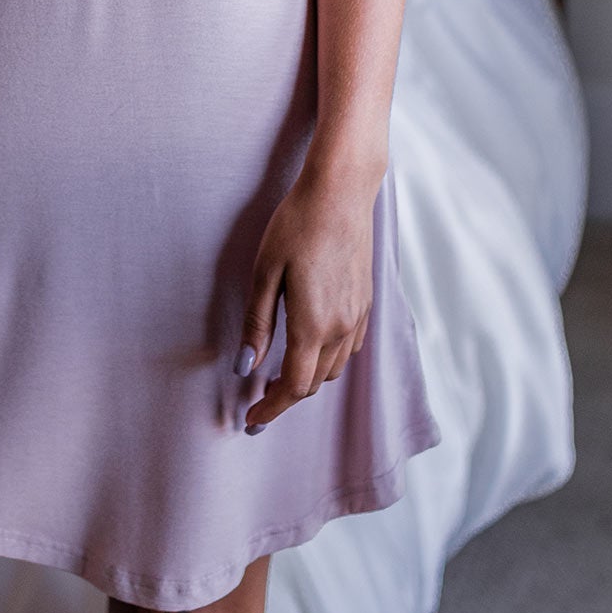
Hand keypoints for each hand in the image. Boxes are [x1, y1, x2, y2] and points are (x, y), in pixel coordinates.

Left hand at [236, 161, 376, 429]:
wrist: (341, 191)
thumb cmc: (297, 225)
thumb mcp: (265, 271)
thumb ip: (258, 323)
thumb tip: (244, 367)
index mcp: (313, 325)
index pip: (293, 386)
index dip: (271, 409)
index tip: (251, 421)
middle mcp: (341, 327)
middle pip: (314, 382)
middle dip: (286, 397)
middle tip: (258, 400)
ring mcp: (358, 315)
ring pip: (334, 369)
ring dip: (308, 379)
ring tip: (280, 374)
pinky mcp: (367, 301)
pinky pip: (349, 348)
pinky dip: (328, 360)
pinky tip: (312, 347)